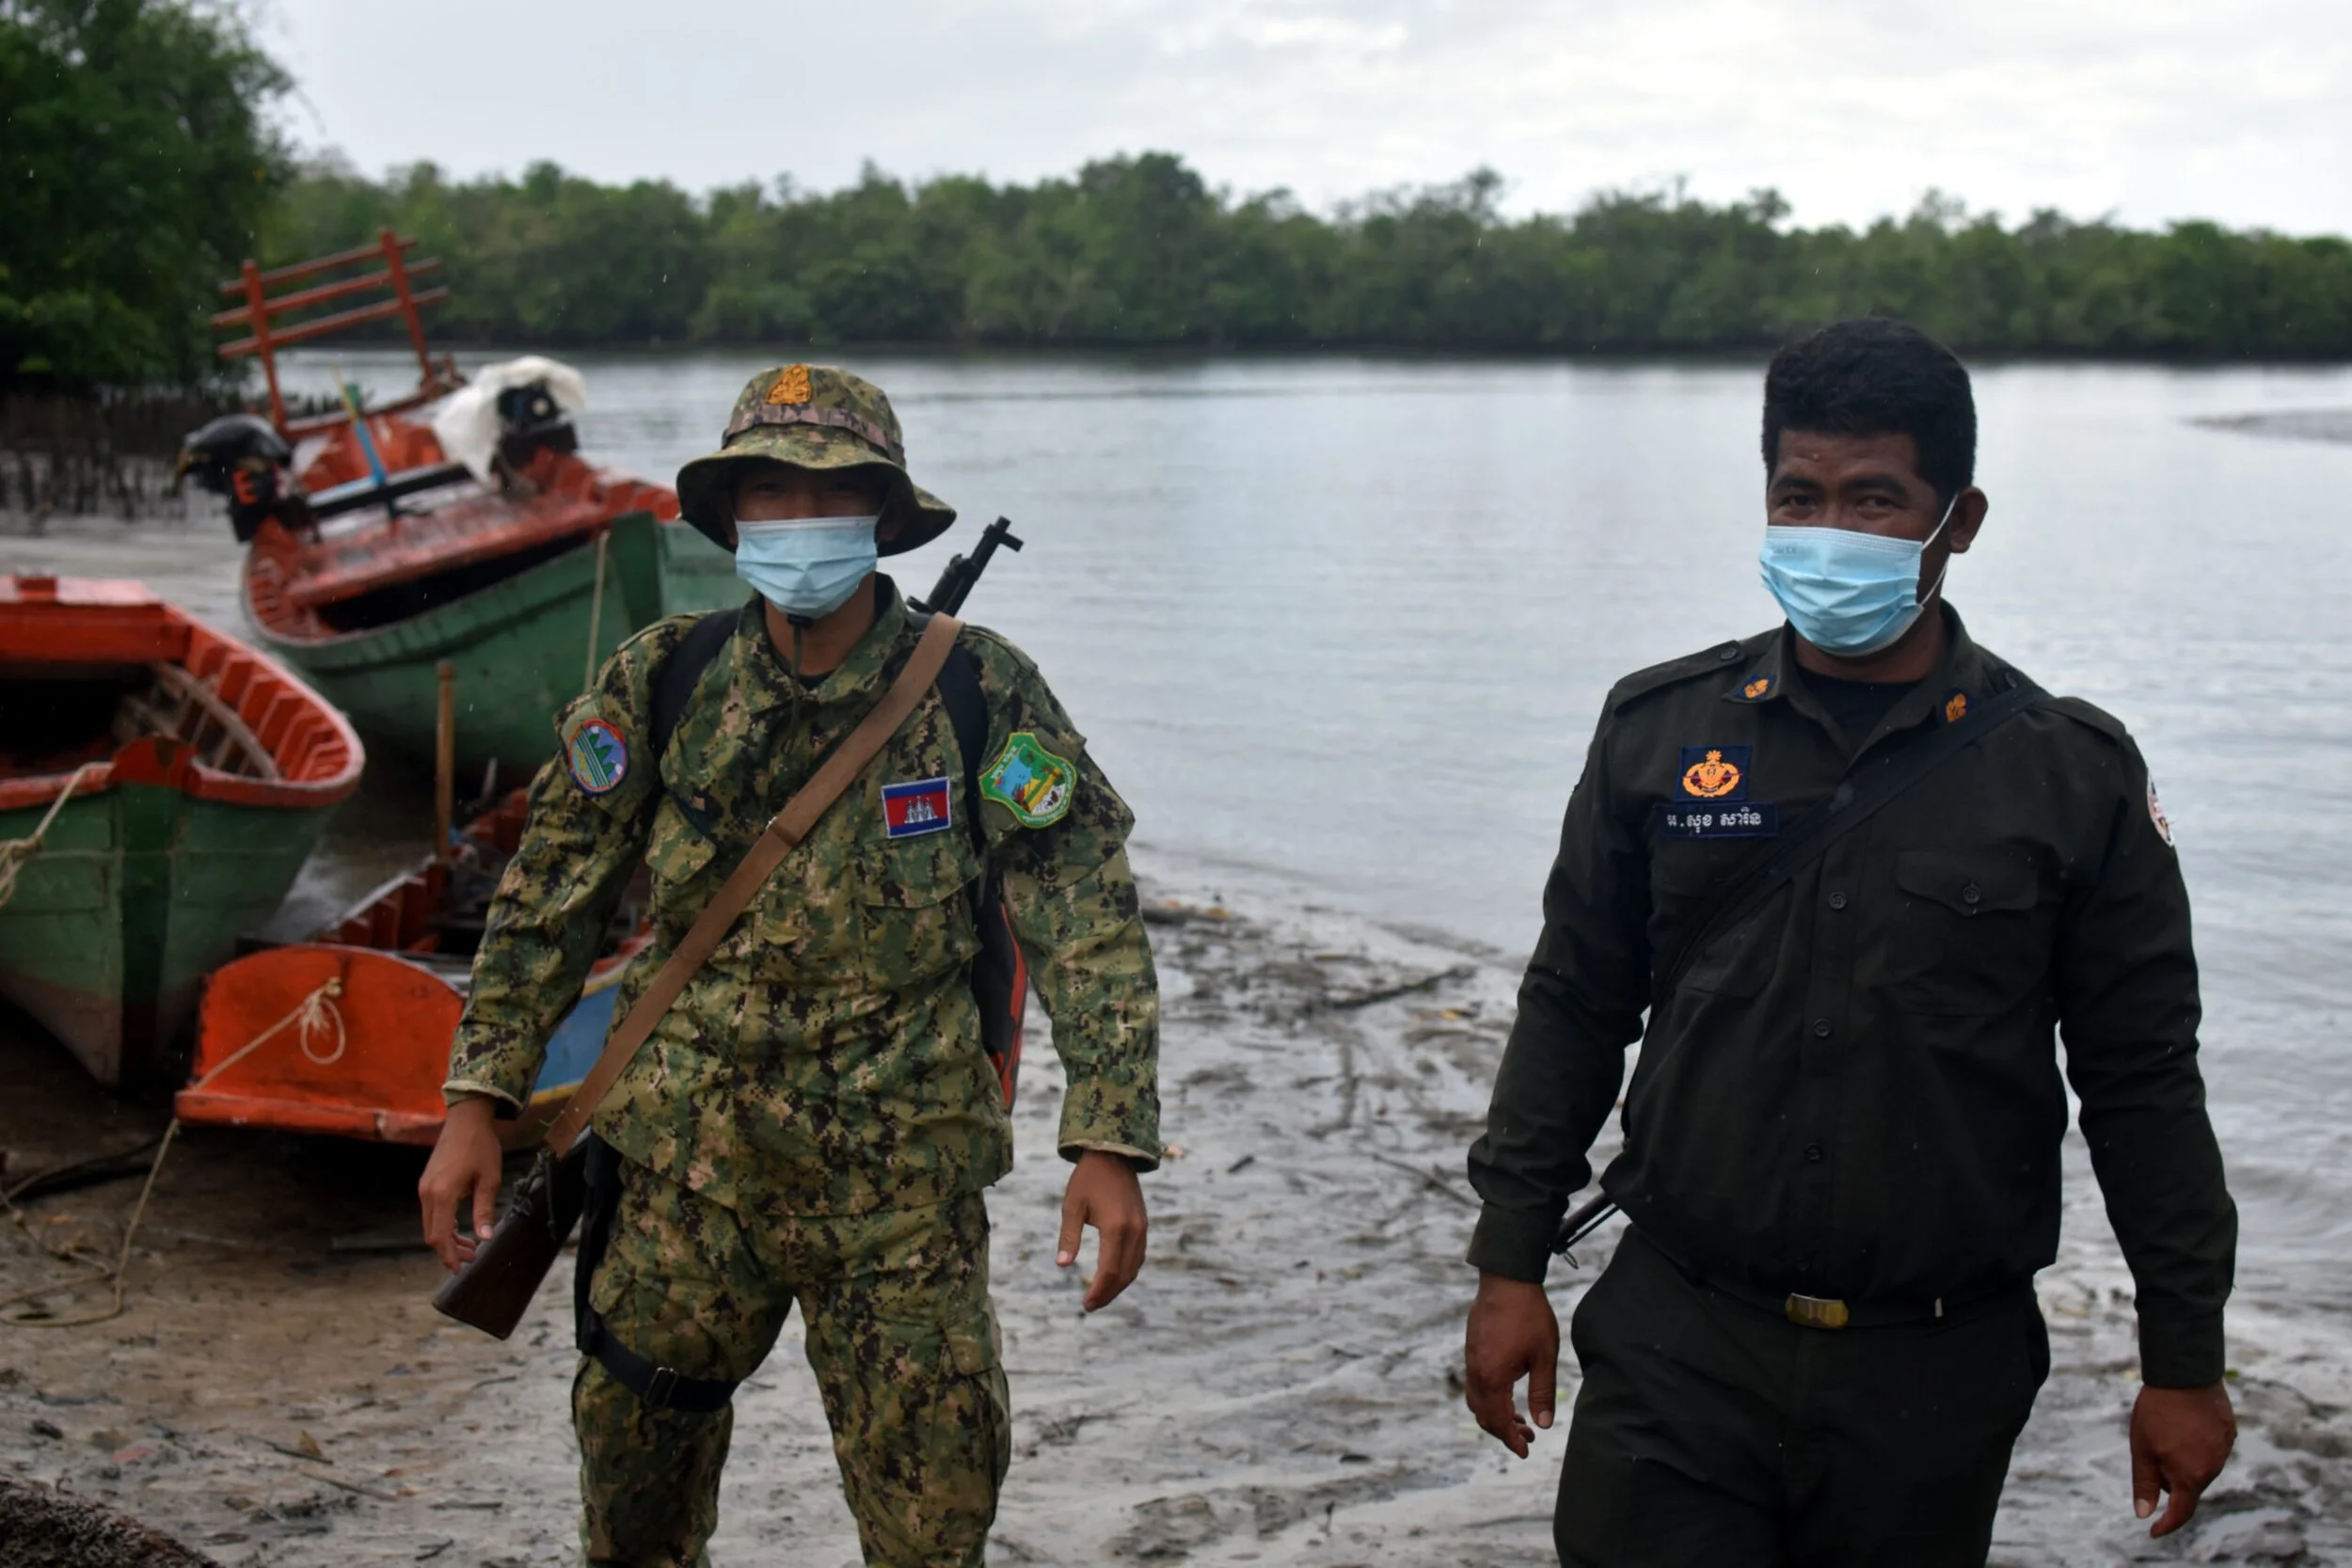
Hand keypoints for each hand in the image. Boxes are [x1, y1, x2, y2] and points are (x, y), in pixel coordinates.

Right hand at [417, 1095, 504, 1272]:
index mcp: (442, 1194)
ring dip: (447, 1239)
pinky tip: (459, 1229)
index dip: (449, 1256)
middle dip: (449, 1251)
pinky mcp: (427, 1183)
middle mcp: (427, 1193)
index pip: (440, 1236)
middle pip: (431, 1234)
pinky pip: (431, 1212)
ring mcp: (424, 1188)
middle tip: (471, 1259)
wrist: (466, 1120)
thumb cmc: (481, 1147)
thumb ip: (485, 1210)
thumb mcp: (490, 1179)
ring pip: (430, 1225)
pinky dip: (443, 1225)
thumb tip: (486, 1238)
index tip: (460, 1268)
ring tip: (470, 1247)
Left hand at [1058, 1149, 1146, 1311]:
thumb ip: (1069, 1237)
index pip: (1109, 1270)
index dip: (1098, 1291)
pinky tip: (1114, 1276)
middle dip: (1108, 1293)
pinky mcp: (1143, 1224)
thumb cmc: (1087, 1179)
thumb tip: (1062, 1265)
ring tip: (1100, 1296)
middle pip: (1124, 1274)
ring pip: (1134, 1267)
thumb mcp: (1072, 1206)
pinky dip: (1127, 1271)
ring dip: (1119, 1285)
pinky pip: (1138, 1256)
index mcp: (1115, 1227)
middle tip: (1090, 1305)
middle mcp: (1133, 1231)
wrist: (1113, 1154)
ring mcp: (1142, 1228)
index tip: (1085, 1304)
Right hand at [1464, 1271, 1558, 1456]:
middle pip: (1483, 1414)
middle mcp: (1475, 1372)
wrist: (1507, 1279)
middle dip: (1504, 1431)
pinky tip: (1508, 1392)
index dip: (1512, 1440)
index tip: (1526, 1451)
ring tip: (1520, 1419)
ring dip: (1496, 1414)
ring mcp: (1471, 1359)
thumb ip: (1542, 1392)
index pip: (1499, 1421)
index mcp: (1492, 1378)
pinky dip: (1490, 1397)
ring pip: (1476, 1399)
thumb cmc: (1529, 1316)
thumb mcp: (1544, 1356)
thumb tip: (1543, 1424)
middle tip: (1527, 1438)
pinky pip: (1475, 1383)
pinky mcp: (1472, 1348)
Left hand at [2130, 1381, 2235, 1536]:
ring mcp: (2224, 1450)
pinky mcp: (2229, 1433)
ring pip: (2199, 1467)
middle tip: (2152, 1446)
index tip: (2153, 1531)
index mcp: (2190, 1476)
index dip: (2167, 1524)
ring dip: (2183, 1459)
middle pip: (2187, 1485)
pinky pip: (2210, 1448)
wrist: (2185, 1375)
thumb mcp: (2141, 1449)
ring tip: (2168, 1430)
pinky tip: (2185, 1423)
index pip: (2181, 1511)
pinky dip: (2195, 1444)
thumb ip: (2144, 1483)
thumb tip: (2143, 1513)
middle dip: (2168, 1476)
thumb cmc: (2158, 1412)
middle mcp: (2212, 1468)